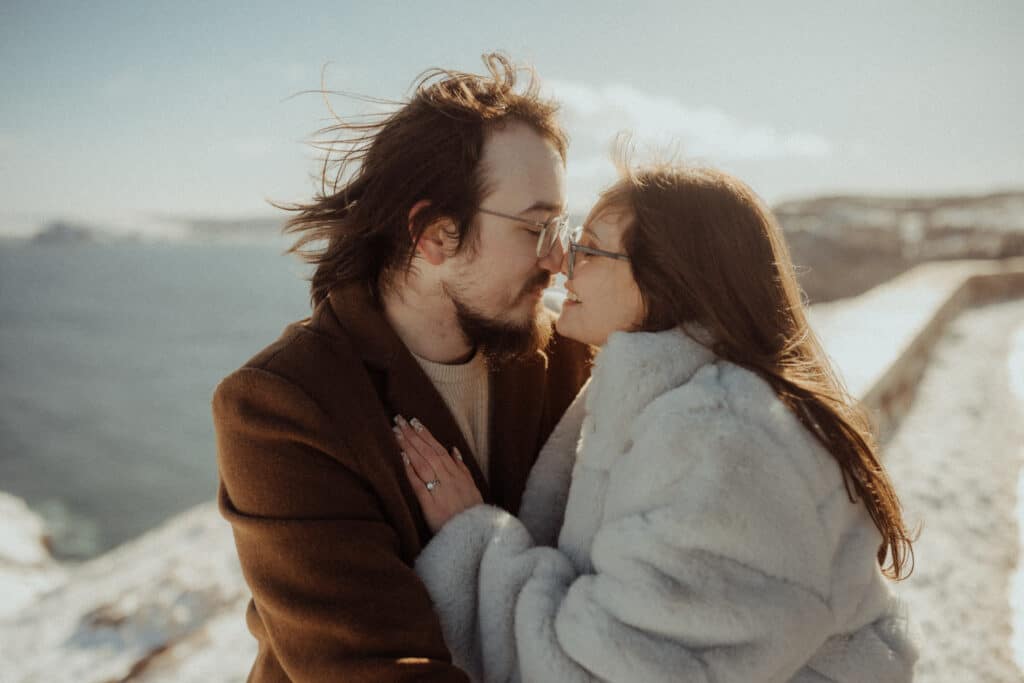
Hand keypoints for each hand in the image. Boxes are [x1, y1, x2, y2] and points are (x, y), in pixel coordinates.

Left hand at [394, 415, 482, 533]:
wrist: (475, 534)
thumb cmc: (472, 512)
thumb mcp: (472, 487)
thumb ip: (462, 468)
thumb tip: (454, 449)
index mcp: (457, 473)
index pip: (438, 448)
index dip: (426, 434)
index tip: (414, 421)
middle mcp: (448, 477)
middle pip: (427, 451)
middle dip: (412, 434)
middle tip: (398, 419)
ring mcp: (439, 489)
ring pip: (422, 462)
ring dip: (408, 446)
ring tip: (396, 432)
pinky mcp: (430, 504)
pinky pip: (418, 484)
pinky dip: (410, 470)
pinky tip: (401, 457)